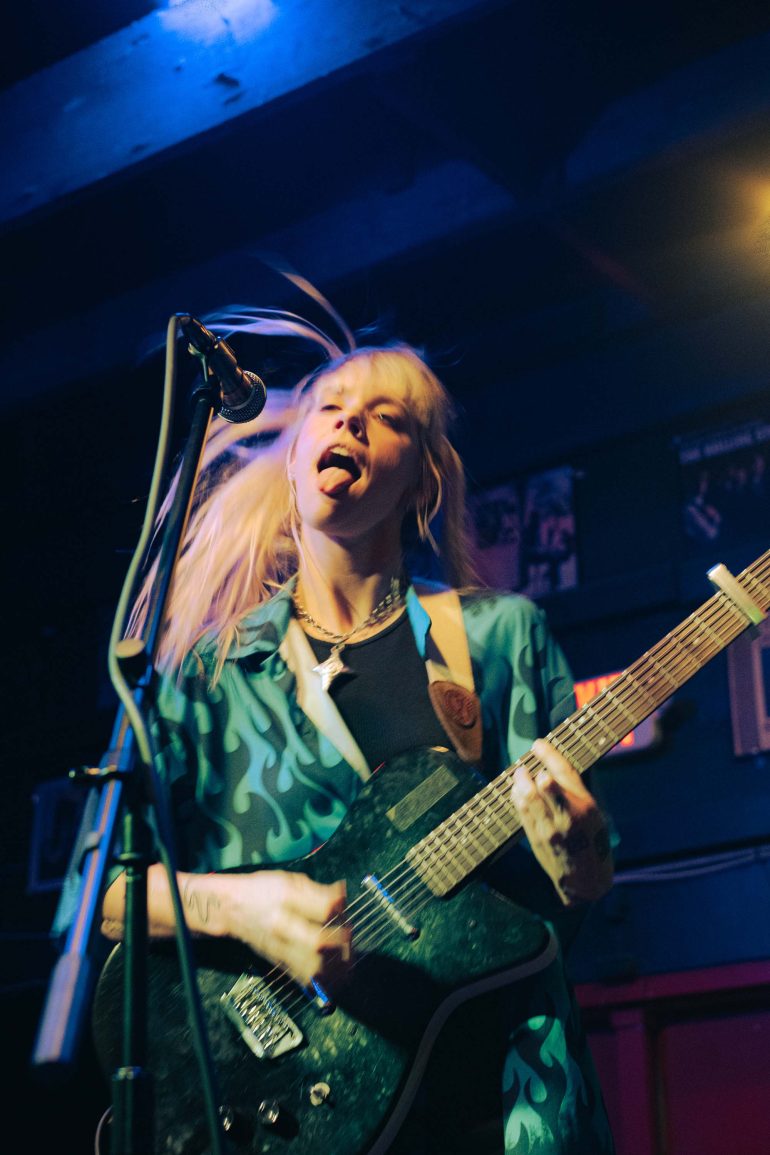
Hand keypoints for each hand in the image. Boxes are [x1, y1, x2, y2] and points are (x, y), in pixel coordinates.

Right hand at [228, 871, 351, 988]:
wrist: (230, 909)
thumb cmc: (263, 890)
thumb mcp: (290, 880)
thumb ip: (319, 890)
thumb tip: (342, 897)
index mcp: (287, 899)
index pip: (323, 908)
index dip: (340, 909)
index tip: (343, 908)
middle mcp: (282, 926)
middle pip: (318, 943)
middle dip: (342, 943)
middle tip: (349, 937)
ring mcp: (280, 948)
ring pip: (312, 968)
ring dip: (336, 968)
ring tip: (347, 961)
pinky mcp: (279, 963)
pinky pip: (304, 979)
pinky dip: (324, 982)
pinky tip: (335, 977)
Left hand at [511, 739, 612, 904]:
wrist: (585, 877)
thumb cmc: (592, 840)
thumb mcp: (593, 813)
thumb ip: (573, 792)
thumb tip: (549, 769)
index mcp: (586, 805)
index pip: (564, 772)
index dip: (549, 754)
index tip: (538, 744)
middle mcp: (568, 815)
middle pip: (543, 784)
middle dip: (530, 770)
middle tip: (524, 765)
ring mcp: (550, 828)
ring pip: (527, 797)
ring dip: (519, 782)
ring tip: (519, 776)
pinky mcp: (536, 838)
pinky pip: (521, 811)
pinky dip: (517, 797)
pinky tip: (517, 791)